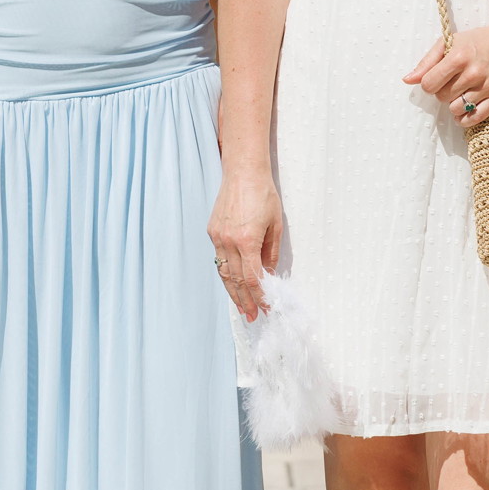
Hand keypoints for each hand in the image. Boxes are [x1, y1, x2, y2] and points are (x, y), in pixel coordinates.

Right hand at [209, 170, 282, 319]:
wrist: (243, 172)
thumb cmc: (264, 194)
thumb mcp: (276, 224)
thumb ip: (271, 252)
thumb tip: (269, 275)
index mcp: (247, 240)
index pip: (253, 278)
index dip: (260, 296)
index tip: (266, 308)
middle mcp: (229, 242)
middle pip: (237, 280)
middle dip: (245, 301)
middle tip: (251, 317)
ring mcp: (217, 238)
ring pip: (224, 273)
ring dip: (233, 293)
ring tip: (241, 308)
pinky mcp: (212, 232)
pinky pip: (219, 259)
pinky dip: (226, 274)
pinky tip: (232, 284)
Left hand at [405, 19, 488, 127]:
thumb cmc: (478, 41)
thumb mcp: (450, 43)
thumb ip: (427, 61)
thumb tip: (407, 80)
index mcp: (458, 57)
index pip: (429, 84)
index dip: (429, 83)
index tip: (437, 78)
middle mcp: (473, 73)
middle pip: (442, 97)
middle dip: (443, 91)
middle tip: (453, 82)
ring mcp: (487, 86)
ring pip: (456, 109)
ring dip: (454, 103)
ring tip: (461, 92)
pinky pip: (475, 118)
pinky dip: (465, 118)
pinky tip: (464, 109)